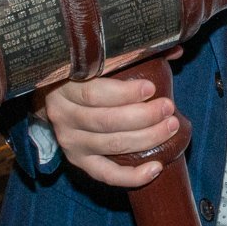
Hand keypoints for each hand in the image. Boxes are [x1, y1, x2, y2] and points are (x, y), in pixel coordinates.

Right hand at [39, 50, 184, 187]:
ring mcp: (70, 140)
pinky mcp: (78, 160)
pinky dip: (132, 176)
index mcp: (65, 85)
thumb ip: (135, 52)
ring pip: (110, 145)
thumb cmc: (86, 73)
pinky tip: (156, 167)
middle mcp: (63, 115)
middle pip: (106, 121)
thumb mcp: (101, 59)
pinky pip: (105, 174)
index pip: (94, 93)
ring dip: (145, 138)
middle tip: (168, 108)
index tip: (151, 88)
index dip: (125, 93)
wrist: (52, 95)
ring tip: (170, 127)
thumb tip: (174, 49)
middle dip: (143, 117)